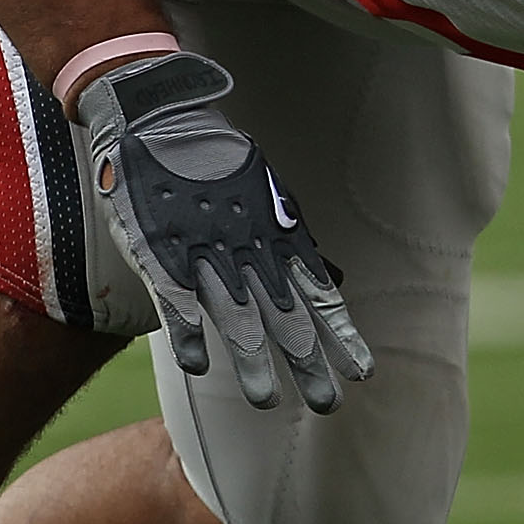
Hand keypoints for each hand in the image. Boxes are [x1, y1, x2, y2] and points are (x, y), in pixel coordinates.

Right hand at [74, 50, 371, 413]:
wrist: (160, 120)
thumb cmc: (220, 166)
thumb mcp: (270, 200)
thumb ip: (299, 246)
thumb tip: (336, 281)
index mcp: (276, 240)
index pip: (319, 296)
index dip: (340, 334)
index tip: (363, 371)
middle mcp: (248, 252)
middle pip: (285, 315)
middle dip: (308, 360)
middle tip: (330, 403)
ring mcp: (204, 253)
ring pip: (234, 315)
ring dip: (251, 361)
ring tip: (267, 402)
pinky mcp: (160, 252)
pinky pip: (176, 299)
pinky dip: (186, 331)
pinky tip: (198, 367)